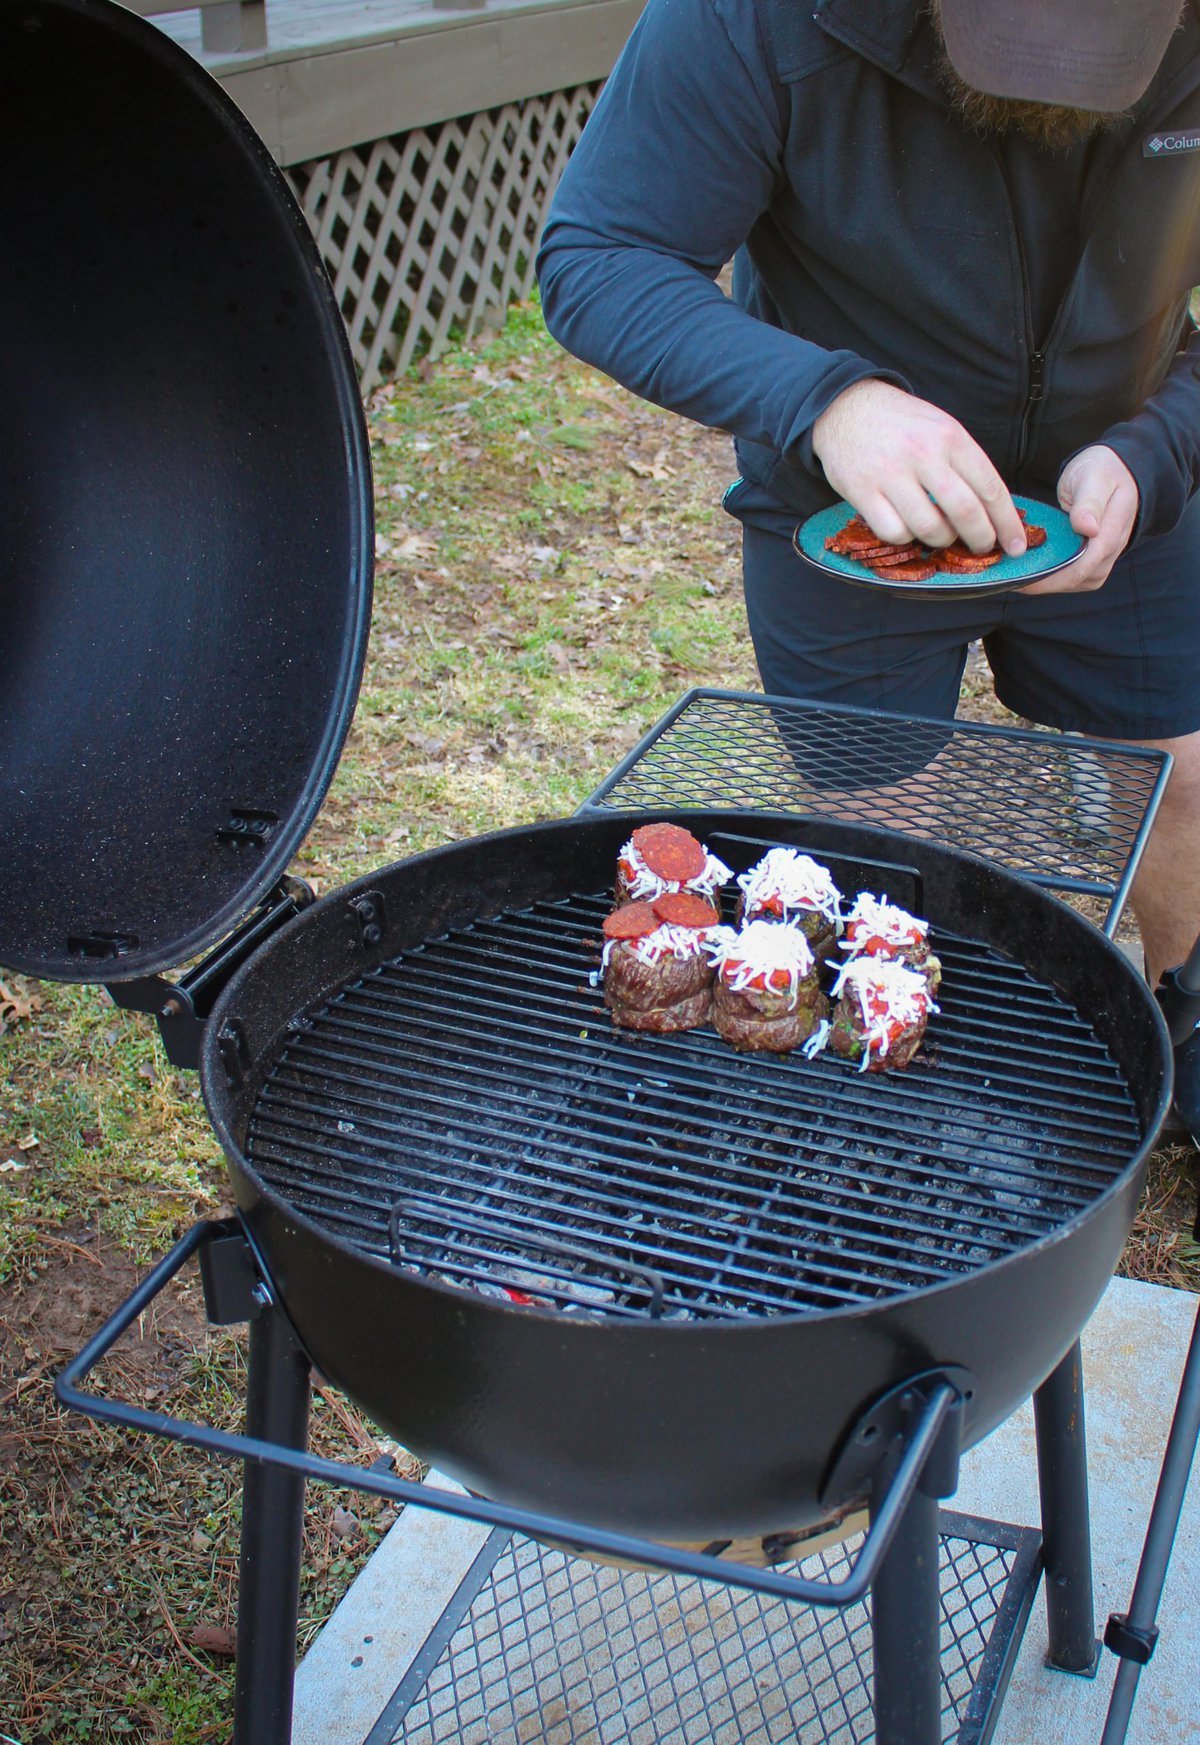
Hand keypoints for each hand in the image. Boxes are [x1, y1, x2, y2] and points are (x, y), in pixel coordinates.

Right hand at [811, 379, 1027, 554]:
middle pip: (965, 512)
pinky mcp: (861, 490)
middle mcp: (923, 454)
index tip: (1016, 545)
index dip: (1006, 523)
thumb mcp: (940, 427)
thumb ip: (963, 463)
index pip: (990, 487)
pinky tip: (906, 527)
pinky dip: (905, 538)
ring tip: (939, 534)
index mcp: (950, 436)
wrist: (845, 406)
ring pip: (929, 527)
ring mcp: (890, 473)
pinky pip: (894, 532)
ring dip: (940, 540)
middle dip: (980, 539)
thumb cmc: (900, 422)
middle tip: (982, 548)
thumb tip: (990, 509)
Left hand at [1017, 445, 1138, 594]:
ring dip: (1039, 579)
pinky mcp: (1089, 566)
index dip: (1048, 578)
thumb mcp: (1094, 478)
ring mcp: (1099, 564)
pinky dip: (1045, 574)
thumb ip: (1090, 502)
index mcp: (1112, 534)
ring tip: (1010, 569)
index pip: (1081, 568)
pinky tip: (1025, 565)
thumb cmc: (1102, 472)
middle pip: (1070, 580)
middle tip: (1004, 574)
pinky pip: (1066, 578)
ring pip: (1066, 583)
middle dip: (1037, 581)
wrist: (1113, 475)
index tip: (1018, 576)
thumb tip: (1087, 528)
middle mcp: (1108, 556)